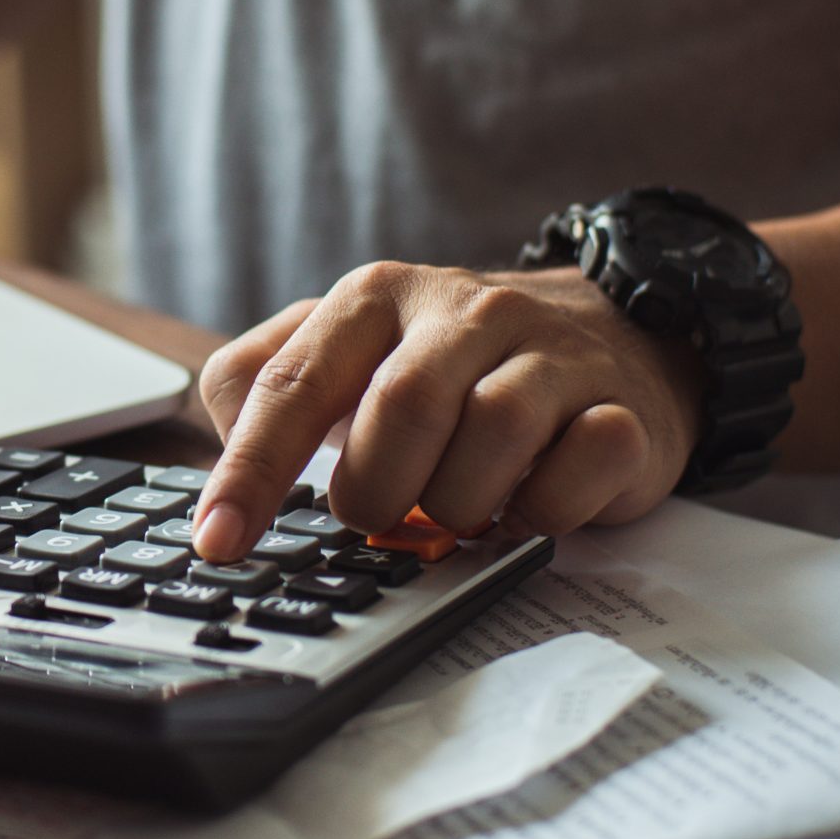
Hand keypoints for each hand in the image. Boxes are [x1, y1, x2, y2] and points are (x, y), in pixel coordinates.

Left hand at [190, 263, 707, 562]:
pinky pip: (579, 467)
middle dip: (376, 490)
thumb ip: (270, 388)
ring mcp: (550, 354)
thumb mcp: (354, 353)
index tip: (219, 541)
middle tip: (381, 515)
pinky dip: (544, 510)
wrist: (616, 336)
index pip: (291, 382)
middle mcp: (463, 311)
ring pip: (492, 437)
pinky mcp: (620, 408)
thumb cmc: (455, 366)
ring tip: (458, 507)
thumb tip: (220, 467)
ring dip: (461, 504)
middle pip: (399, 411)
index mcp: (376, 297)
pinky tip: (529, 507)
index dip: (250, 470)